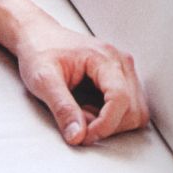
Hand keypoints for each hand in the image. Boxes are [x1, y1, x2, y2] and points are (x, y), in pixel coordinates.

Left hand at [14, 17, 149, 145]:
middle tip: (78, 122)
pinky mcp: (121, 79)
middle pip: (133, 110)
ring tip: (82, 113)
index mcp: (103, 57)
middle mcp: (120, 62)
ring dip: (110, 123)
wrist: (37, 36)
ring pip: (135, 112)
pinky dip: (110, 118)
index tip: (85, 136)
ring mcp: (123, 70)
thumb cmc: (39, 50)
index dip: (106, 124)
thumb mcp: (42, 79)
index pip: (120, 98)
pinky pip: (129, 109)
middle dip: (107, 125)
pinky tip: (88, 109)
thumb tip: (78, 136)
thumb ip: (61, 107)